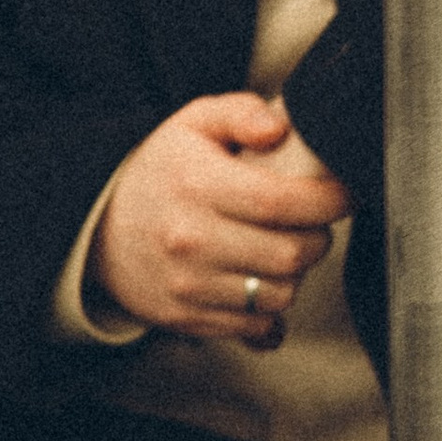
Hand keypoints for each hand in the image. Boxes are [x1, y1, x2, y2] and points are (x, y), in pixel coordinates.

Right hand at [90, 92, 350, 344]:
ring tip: (287, 249)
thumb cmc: (161, 170)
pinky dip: (272, 312)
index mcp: (198, 186)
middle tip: (315, 222)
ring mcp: (188, 285)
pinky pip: (253, 328)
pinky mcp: (186, 319)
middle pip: (288, 254)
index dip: (326, 200)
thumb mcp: (194, 123)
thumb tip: (279, 128)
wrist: (98, 228)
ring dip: (297, 274)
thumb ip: (241, 112)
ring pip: (277, 295)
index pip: (279, 201)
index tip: (343, 195)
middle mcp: (192, 240)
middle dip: (319, 238)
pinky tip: (266, 283)